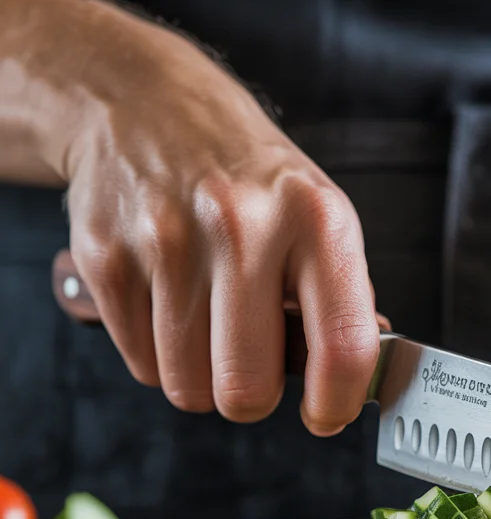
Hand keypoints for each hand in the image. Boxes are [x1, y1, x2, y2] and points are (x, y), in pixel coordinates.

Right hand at [58, 0, 376, 434]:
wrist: (148, 104)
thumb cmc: (251, 178)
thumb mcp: (320, 217)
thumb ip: (343, 300)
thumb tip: (357, 380)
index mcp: (317, 220)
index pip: (341, 348)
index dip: (337, 403)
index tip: (326, 414)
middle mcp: (242, 227)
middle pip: (247, 391)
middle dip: (252, 394)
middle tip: (253, 360)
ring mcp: (165, 242)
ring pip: (188, 388)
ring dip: (202, 375)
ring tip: (209, 318)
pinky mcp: (105, 258)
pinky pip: (141, 367)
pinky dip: (159, 352)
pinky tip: (170, 300)